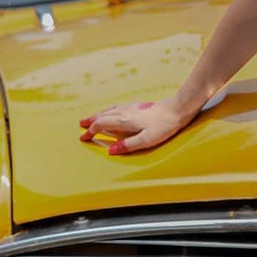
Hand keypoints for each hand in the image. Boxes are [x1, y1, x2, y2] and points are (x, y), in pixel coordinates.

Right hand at [78, 96, 197, 154]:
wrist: (176, 110)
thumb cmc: (163, 126)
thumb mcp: (146, 140)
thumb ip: (127, 145)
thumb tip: (110, 151)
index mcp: (124, 121)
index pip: (102, 125)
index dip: (91, 131)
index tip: (84, 138)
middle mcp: (125, 112)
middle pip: (102, 115)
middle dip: (90, 121)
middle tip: (81, 125)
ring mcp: (131, 107)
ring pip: (109, 110)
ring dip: (98, 114)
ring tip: (91, 118)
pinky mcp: (137, 105)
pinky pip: (116, 107)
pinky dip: (108, 110)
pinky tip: (111, 111)